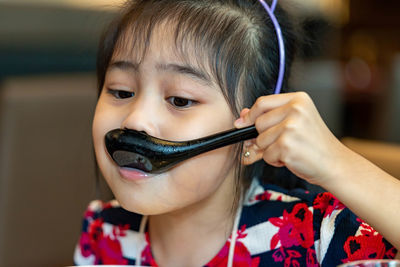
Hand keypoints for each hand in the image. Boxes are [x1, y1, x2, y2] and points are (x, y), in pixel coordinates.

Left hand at [234, 92, 348, 186]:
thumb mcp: (293, 124)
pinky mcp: (287, 145)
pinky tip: (291, 158)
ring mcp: (291, 127)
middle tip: (279, 144)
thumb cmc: (313, 145)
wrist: (335, 164)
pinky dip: (275, 160)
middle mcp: (295, 110)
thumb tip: (241, 117)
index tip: (242, 124)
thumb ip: (268, 118)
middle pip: (258, 123)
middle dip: (262, 137)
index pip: (262, 102)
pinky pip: (266, 155)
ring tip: (290, 150)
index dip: (250, 115)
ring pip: (260, 140)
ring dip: (269, 150)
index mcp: (298, 99)